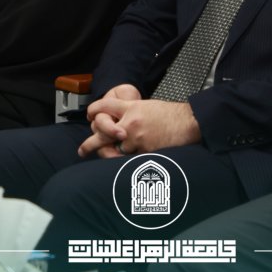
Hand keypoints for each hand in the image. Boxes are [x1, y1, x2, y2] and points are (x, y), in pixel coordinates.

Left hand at [80, 87, 200, 157]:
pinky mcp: (144, 151)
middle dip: (90, 143)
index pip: (105, 106)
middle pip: (102, 131)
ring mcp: (137, 138)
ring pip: (117, 149)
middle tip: (82, 150)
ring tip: (110, 159)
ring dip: (116, 154)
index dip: (94, 110)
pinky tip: (129, 165)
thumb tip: (120, 120)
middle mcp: (130, 122)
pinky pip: (131, 160)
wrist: (188, 122)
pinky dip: (130, 161)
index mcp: (131, 107)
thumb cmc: (171, 114)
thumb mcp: (147, 106)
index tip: (90, 116)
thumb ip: (132, 111)